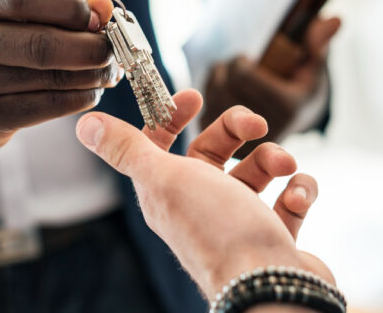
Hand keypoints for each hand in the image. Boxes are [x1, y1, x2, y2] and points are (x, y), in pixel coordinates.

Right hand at [0, 0, 118, 156]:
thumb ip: (54, 6)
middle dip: (88, 46)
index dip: (68, 6)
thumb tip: (104, 8)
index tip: (99, 17)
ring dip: (90, 74)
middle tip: (113, 49)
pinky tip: (91, 91)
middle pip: (38, 43)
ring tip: (109, 70)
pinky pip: (45, 107)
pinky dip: (79, 97)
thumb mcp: (4, 15)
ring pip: (47, 77)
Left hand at [75, 89, 333, 299]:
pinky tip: (297, 196)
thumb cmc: (217, 229)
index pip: (160, 145)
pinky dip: (298, 190)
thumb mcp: (164, 179)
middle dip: (236, 130)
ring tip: (285, 166)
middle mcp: (199, 206)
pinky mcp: (273, 235)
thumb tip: (84, 123)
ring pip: (255, 172)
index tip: (195, 97)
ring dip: (273, 158)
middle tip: (257, 125)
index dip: (172, 117)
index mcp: (166, 191)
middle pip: (213, 151)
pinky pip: (288, 199)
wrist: (270, 286)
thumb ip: (127, 149)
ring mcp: (238, 222)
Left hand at [202, 16, 340, 157]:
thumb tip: (335, 19)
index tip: (247, 59)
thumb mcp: (314, 65)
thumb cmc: (302, 86)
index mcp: (287, 108)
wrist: (293, 122)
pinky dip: (208, 100)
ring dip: (215, 81)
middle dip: (226, 69)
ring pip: (210, 98)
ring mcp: (244, 142)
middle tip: (236, 66)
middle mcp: (265, 130)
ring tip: (230, 78)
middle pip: (223, 85)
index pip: (242, 75)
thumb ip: (319, 43)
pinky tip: (221, 95)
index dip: (239, 61)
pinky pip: (203, 113)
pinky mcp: (226, 149)